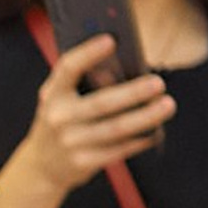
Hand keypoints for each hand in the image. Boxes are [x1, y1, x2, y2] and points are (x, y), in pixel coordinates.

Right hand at [21, 29, 174, 200]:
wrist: (41, 166)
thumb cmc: (62, 121)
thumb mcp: (62, 99)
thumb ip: (84, 83)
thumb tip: (123, 74)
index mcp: (52, 94)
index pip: (67, 69)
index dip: (87, 54)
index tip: (110, 40)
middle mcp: (58, 118)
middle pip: (100, 103)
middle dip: (132, 93)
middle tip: (158, 83)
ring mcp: (70, 143)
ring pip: (115, 128)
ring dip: (145, 117)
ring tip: (167, 105)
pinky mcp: (83, 163)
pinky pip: (118, 150)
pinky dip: (140, 139)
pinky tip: (155, 131)